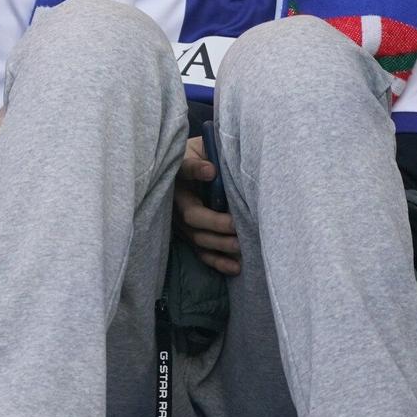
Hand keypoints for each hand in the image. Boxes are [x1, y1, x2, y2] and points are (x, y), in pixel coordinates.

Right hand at [173, 135, 239, 275]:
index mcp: (178, 178)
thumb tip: (210, 171)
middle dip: (215, 224)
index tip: (212, 172)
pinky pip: (202, 253)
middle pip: (192, 218)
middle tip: (237, 226)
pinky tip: (235, 267)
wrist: (191, 167)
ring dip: (220, 245)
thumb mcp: (201, 149)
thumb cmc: (200, 155)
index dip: (195, 172)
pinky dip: (218, 262)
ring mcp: (183, 225)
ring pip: (199, 239)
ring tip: (241, 247)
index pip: (184, 175)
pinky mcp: (191, 238)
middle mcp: (176, 205)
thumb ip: (202, 159)